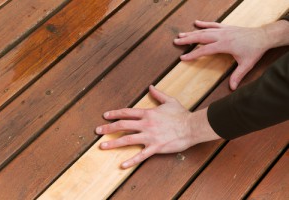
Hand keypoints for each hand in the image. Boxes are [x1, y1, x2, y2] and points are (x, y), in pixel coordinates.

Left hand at [95, 85, 219, 168]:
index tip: (105, 116)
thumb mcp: (169, 101)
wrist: (192, 127)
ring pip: (127, 139)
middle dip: (108, 128)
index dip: (115, 113)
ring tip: (102, 146)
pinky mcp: (156, 147)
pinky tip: (122, 165)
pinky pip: (141, 155)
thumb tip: (151, 86)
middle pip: (123, 125)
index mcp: (148, 113)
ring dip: (113, 143)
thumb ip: (158, 94)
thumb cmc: (181, 114)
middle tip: (97, 131)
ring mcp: (150, 137)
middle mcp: (146, 124)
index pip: (127, 112)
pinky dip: (131, 160)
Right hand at [174, 20, 269, 89]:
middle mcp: (222, 36)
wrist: (264, 36)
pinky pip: (213, 24)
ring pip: (204, 30)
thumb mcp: (246, 64)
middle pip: (200, 37)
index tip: (183, 58)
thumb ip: (238, 76)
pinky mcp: (226, 27)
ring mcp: (223, 30)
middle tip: (176, 41)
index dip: (193, 54)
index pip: (204, 50)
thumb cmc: (255, 50)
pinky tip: (196, 22)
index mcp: (224, 45)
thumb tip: (232, 88)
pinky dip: (204, 23)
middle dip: (187, 40)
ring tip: (181, 35)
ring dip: (192, 32)